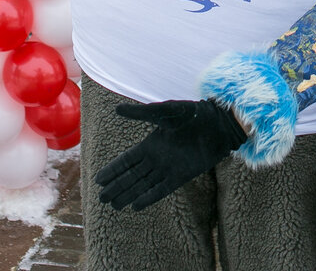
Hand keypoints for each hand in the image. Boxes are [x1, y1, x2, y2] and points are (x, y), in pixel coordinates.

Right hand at [94, 99, 245, 210]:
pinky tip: (136, 206)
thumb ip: (142, 113)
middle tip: (101, 198)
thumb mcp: (165, 112)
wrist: (218, 123)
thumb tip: (117, 110)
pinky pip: (161, 189)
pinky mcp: (182, 176)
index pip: (127, 160)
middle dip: (117, 186)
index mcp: (151, 143)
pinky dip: (148, 197)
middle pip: (132, 176)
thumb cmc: (193, 113)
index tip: (97, 179)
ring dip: (129, 194)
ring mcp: (169, 168)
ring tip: (114, 205)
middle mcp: (157, 158)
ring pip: (143, 185)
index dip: (113, 170)